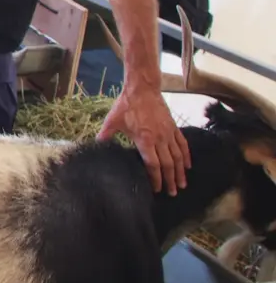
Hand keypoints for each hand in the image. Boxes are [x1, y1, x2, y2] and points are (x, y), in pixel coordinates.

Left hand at [98, 80, 190, 194]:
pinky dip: (186, 156)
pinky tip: (187, 166)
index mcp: (144, 139)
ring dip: (180, 172)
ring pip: (177, 157)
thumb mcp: (112, 121)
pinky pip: (183, 144)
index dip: (155, 178)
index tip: (156, 189)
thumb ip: (105, 135)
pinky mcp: (174, 127)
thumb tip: (95, 146)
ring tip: (182, 185)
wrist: (143, 89)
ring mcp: (169, 133)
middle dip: (170, 180)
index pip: (153, 165)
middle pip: (167, 164)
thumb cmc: (126, 105)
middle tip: (172, 193)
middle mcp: (160, 139)